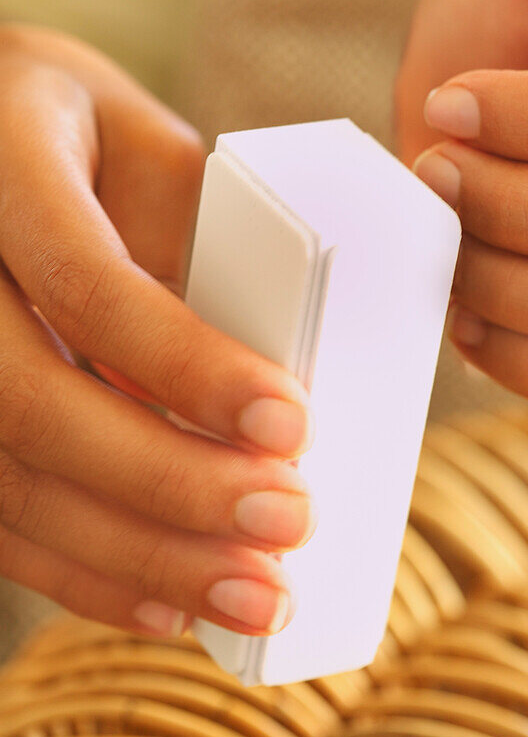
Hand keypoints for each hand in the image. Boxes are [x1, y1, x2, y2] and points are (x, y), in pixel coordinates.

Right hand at [0, 24, 316, 636]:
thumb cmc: (74, 131)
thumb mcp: (139, 140)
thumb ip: (193, 236)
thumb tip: (281, 366)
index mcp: (6, 170)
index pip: (87, 285)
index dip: (186, 364)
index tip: (290, 424)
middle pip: (34, 405)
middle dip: (170, 483)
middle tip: (287, 523)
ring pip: (9, 481)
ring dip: (139, 557)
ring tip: (251, 594)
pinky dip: (86, 573)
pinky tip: (170, 605)